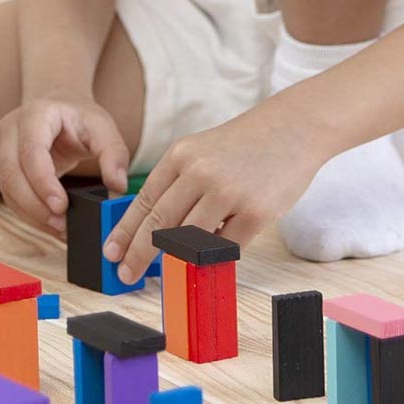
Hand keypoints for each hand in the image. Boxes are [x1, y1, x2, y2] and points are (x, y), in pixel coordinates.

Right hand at [0, 90, 130, 237]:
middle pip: (11, 173)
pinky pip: (10, 195)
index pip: (31, 151)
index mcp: (36, 114)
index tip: (62, 206)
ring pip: (7, 188)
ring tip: (60, 228)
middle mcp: (12, 129)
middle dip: (34, 205)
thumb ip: (114, 155)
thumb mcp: (103, 128)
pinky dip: (29, 214)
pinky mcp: (4, 167)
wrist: (61, 106)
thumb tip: (118, 186)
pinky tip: (51, 223)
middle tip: (61, 224)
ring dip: (31, 214)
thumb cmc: (80, 117)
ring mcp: (3, 148)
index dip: (43, 182)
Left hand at [103, 103, 325, 282]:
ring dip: (175, 260)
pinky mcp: (256, 212)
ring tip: (164, 274)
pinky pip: (226, 246)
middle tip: (126, 273)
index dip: (125, 231)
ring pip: (190, 239)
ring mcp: (228, 193)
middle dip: (139, 254)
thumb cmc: (244, 145)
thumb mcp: (201, 151)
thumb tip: (155, 229)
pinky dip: (215, 255)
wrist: (292, 129)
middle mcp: (199, 172)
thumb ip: (179, 185)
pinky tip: (208, 258)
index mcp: (181, 155)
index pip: (145, 201)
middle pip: (160, 224)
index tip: (112, 251)